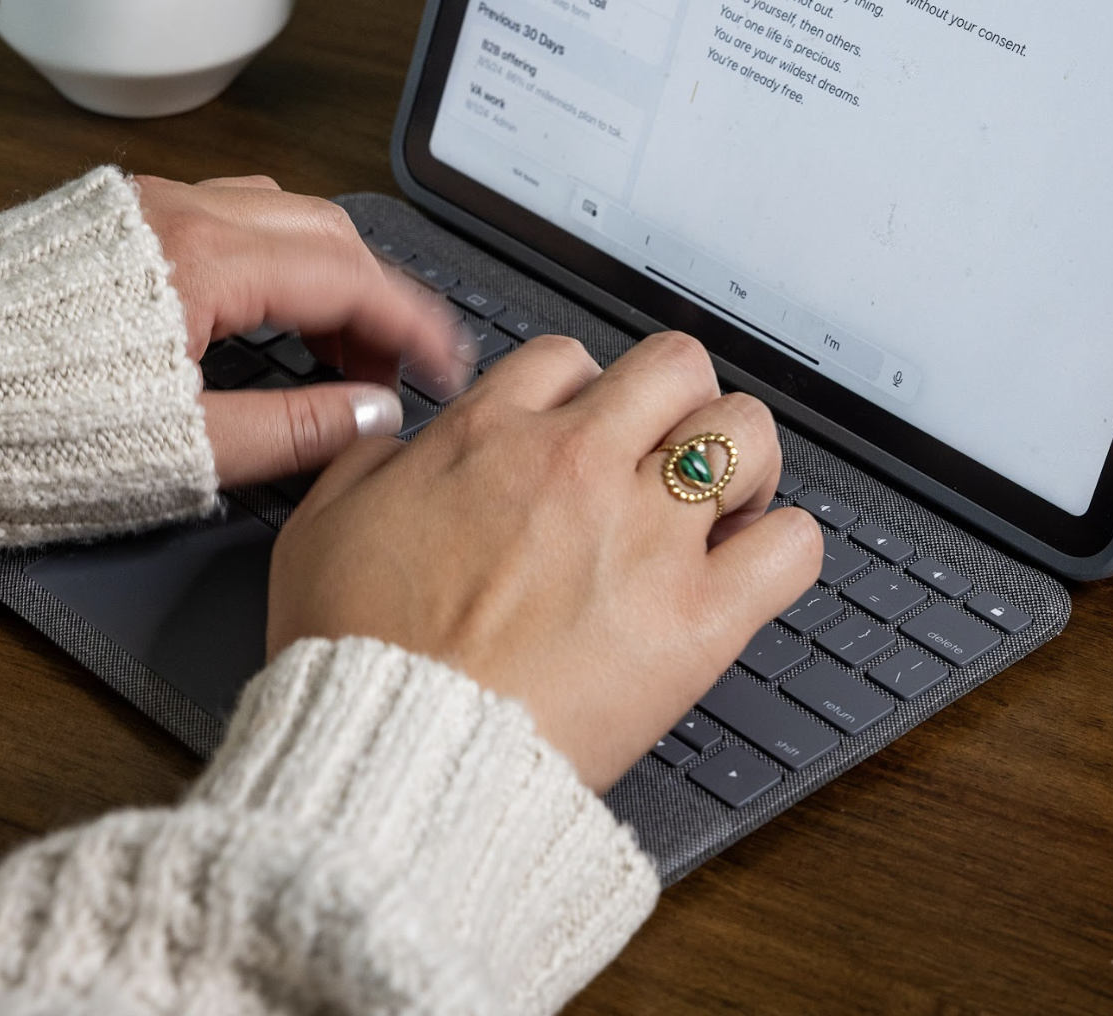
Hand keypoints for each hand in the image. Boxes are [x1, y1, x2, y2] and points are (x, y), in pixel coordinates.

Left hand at [134, 175, 468, 486]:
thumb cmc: (23, 417)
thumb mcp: (179, 447)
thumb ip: (288, 432)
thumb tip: (371, 416)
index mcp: (198, 261)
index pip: (347, 280)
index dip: (412, 328)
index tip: (446, 365)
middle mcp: (177, 213)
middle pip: (326, 231)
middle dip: (375, 299)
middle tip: (388, 371)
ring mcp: (148, 206)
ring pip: (279, 212)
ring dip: (327, 270)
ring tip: (336, 347)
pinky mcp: (121, 219)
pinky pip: (226, 212)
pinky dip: (273, 254)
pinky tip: (270, 305)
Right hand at [267, 331, 821, 789]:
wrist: (397, 755)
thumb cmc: (353, 656)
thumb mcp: (320, 524)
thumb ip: (373, 461)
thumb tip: (406, 443)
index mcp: (490, 437)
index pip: (568, 357)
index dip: (579, 394)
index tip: (580, 434)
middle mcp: (577, 466)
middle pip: (676, 367)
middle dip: (675, 403)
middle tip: (662, 455)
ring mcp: (646, 537)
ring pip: (745, 433)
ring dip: (739, 462)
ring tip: (717, 506)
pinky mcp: (699, 619)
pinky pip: (792, 545)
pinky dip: (781, 548)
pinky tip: (748, 569)